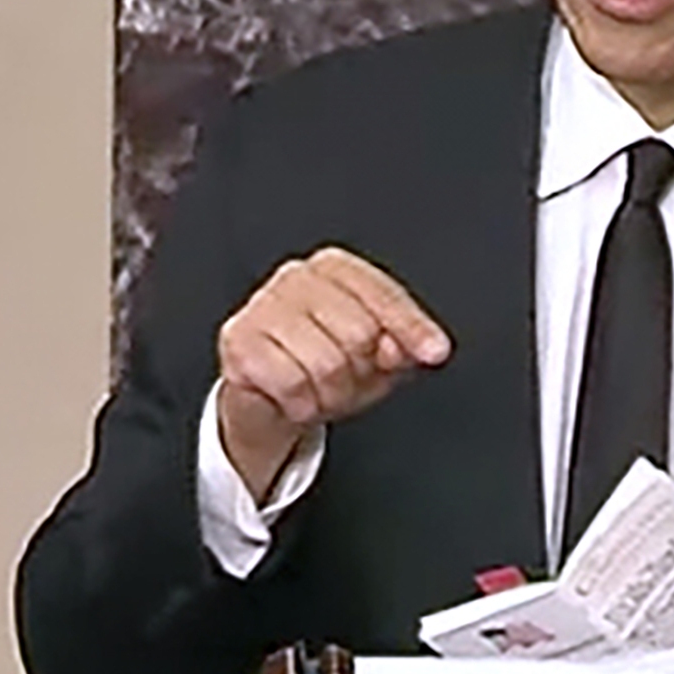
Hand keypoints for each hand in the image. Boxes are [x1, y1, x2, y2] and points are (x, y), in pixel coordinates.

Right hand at [216, 246, 451, 499]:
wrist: (270, 398)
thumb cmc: (326, 365)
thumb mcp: (377, 358)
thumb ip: (400, 347)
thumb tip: (402, 348)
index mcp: (336, 268)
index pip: (383, 295)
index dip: (411, 328)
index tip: (435, 352)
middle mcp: (297, 276)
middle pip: (359, 332)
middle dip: (361, 371)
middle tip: (349, 380)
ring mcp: (263, 304)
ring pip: (325, 362)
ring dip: (331, 395)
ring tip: (322, 392)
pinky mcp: (238, 339)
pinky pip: (290, 383)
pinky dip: (302, 404)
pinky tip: (297, 398)